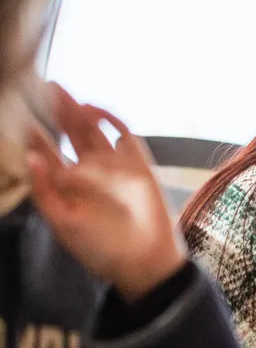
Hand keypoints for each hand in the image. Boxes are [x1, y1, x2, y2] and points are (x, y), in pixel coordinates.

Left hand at [25, 85, 186, 302]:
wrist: (143, 259)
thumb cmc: (99, 248)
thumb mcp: (62, 223)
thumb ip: (44, 191)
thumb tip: (31, 156)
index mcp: (66, 186)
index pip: (46, 153)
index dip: (34, 134)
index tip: (19, 113)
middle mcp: (88, 172)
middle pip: (68, 135)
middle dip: (55, 112)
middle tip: (41, 87)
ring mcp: (113, 166)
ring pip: (92, 130)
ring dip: (77, 111)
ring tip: (60, 91)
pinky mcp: (138, 164)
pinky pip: (123, 135)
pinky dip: (110, 121)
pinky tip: (92, 110)